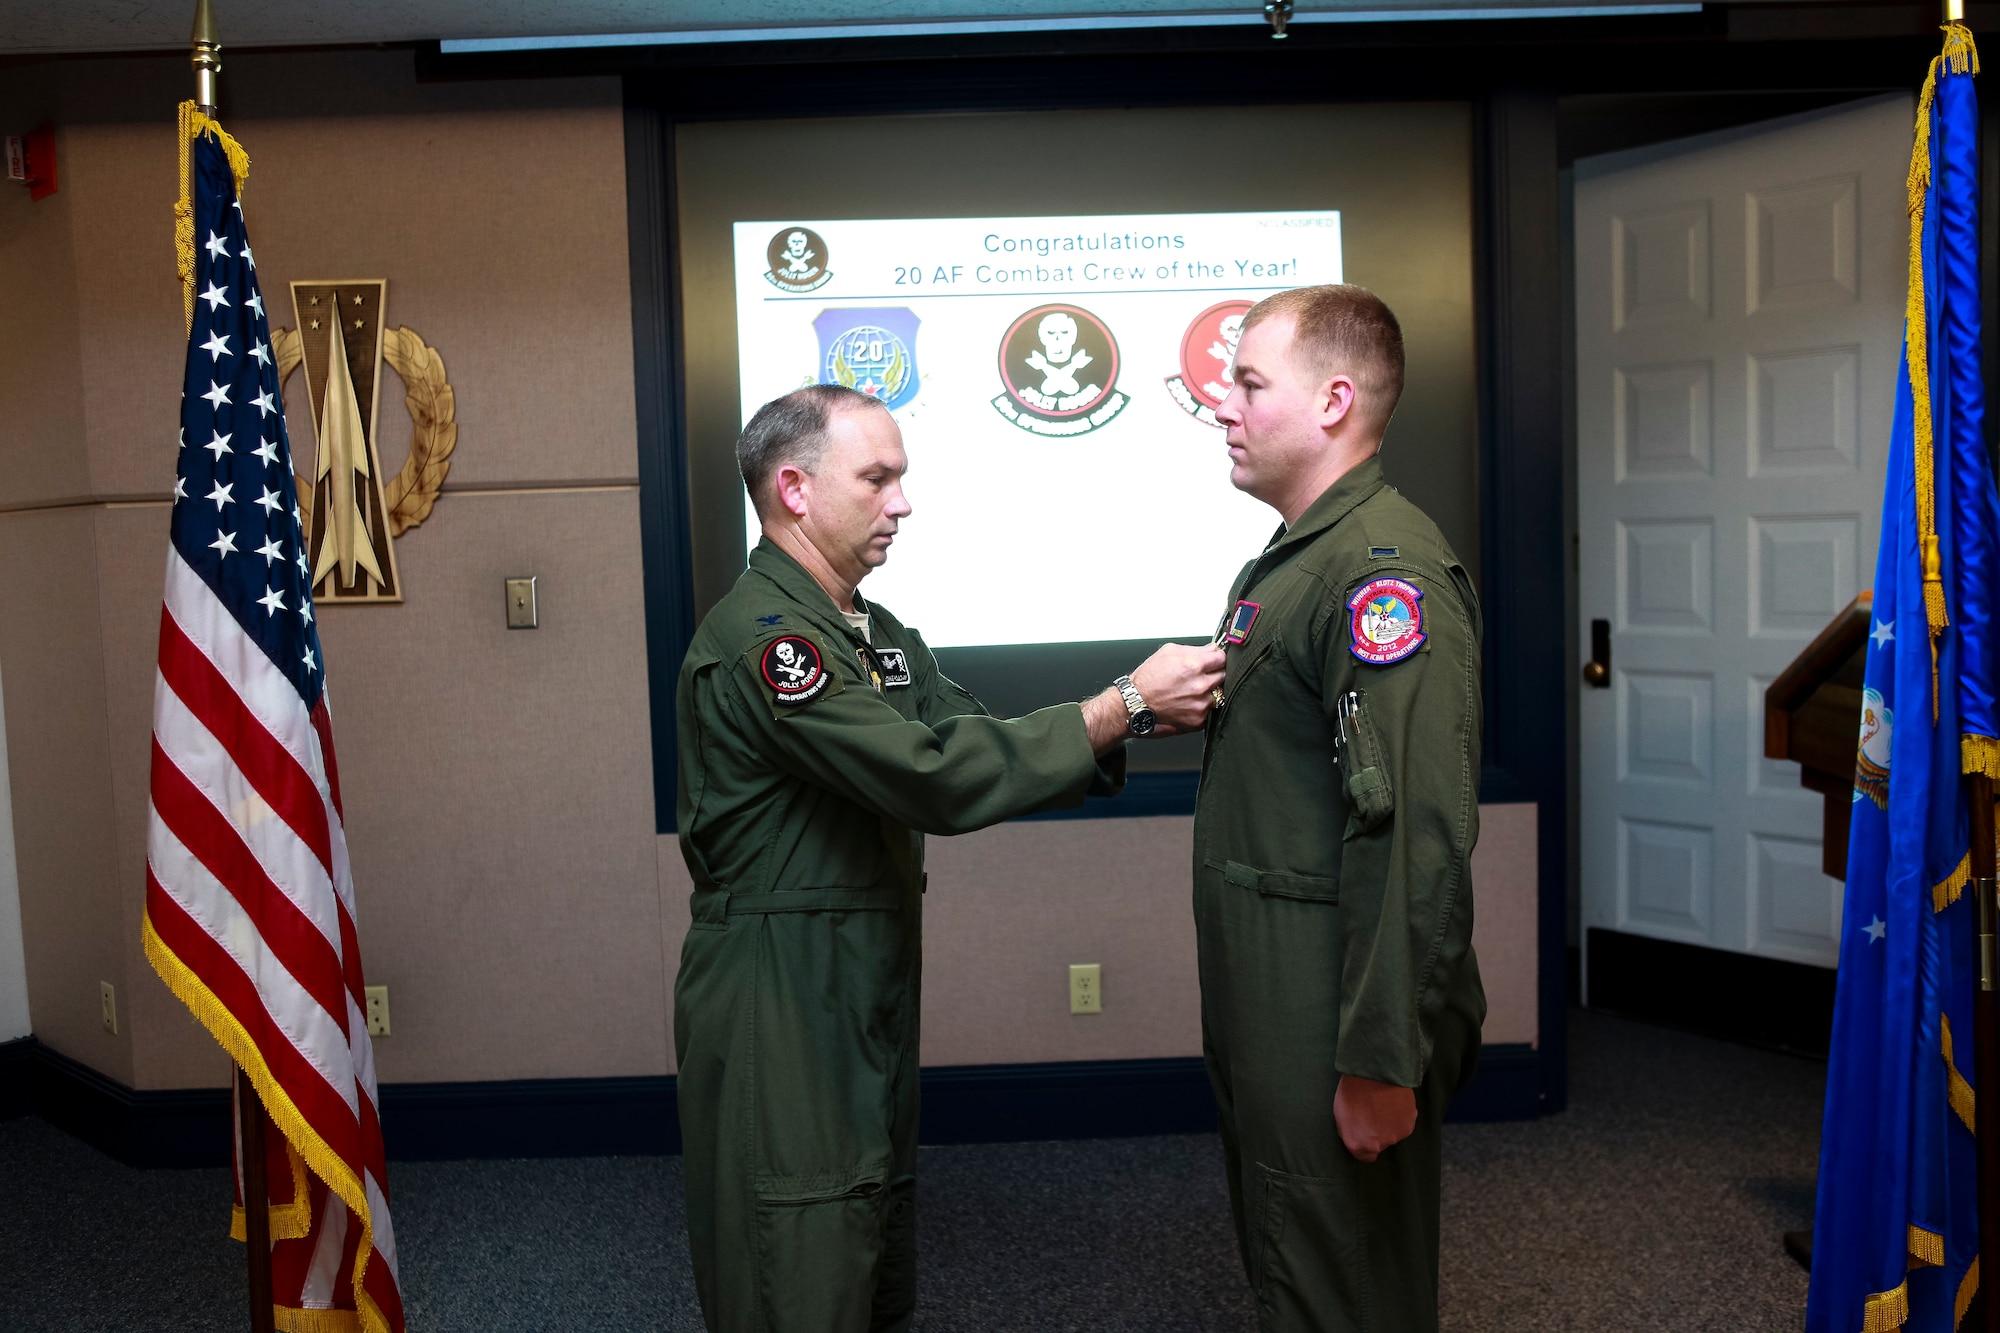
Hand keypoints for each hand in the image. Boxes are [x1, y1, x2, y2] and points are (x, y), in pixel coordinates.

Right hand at [1080, 643, 1226, 753]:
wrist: (1135, 703)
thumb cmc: (1148, 677)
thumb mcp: (1169, 652)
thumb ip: (1195, 649)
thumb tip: (1212, 650)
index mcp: (1194, 665)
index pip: (1222, 659)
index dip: (1217, 658)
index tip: (1213, 661)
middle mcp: (1200, 686)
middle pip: (1223, 676)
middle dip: (1213, 674)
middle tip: (1199, 676)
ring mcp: (1200, 705)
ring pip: (1217, 694)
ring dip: (1208, 692)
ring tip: (1190, 691)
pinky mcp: (1198, 720)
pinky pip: (1209, 710)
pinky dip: (1201, 706)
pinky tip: (1187, 702)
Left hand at [1333, 1075, 1416, 1161]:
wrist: (1375, 1073)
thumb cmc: (1353, 1090)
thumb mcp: (1340, 1114)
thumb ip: (1349, 1133)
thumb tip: (1356, 1137)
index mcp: (1358, 1144)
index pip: (1365, 1157)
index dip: (1365, 1145)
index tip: (1365, 1133)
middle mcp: (1378, 1144)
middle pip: (1380, 1143)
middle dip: (1377, 1132)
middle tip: (1372, 1112)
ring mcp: (1396, 1135)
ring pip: (1393, 1133)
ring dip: (1389, 1123)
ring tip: (1382, 1104)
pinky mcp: (1409, 1124)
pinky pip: (1404, 1123)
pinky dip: (1400, 1116)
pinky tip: (1393, 1102)